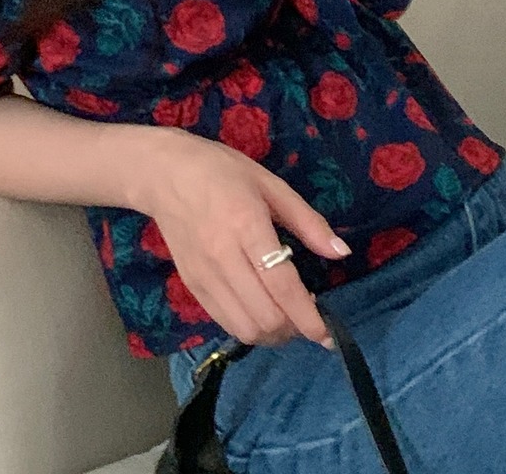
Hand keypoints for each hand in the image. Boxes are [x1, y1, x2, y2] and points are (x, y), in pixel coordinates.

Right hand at [136, 129, 346, 349]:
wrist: (164, 173)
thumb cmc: (222, 171)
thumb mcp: (270, 184)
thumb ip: (307, 221)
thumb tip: (341, 253)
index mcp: (248, 226)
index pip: (282, 288)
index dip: (308, 318)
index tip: (326, 335)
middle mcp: (224, 258)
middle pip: (265, 318)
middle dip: (293, 329)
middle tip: (307, 316)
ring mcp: (204, 275)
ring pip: (244, 329)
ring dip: (272, 334)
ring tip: (285, 316)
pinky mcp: (191, 285)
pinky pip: (224, 322)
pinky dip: (248, 327)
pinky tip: (259, 309)